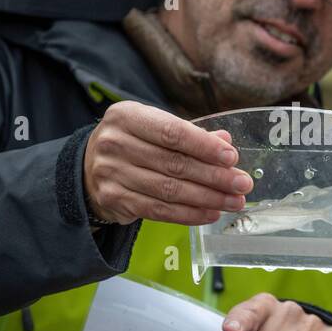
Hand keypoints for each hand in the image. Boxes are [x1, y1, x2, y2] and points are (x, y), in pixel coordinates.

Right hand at [83, 101, 252, 225]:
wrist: (88, 167)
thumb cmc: (132, 143)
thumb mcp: (154, 127)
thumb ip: (188, 133)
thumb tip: (225, 140)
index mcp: (127, 116)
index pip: (172, 132)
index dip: (204, 146)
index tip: (231, 157)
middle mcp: (115, 143)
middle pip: (174, 164)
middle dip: (214, 176)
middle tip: (242, 184)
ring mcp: (111, 173)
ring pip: (169, 190)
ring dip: (208, 198)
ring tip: (234, 202)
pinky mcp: (114, 200)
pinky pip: (159, 211)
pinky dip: (189, 214)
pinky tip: (211, 213)